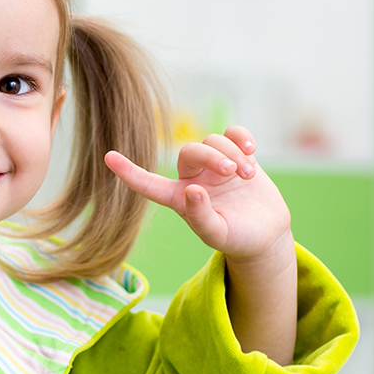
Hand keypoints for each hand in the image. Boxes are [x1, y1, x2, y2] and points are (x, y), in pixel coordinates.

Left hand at [107, 126, 296, 363]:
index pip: (149, 184)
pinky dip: (241, 137)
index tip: (108, 157)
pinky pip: (232, 134)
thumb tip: (192, 190)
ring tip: (247, 174)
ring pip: (213, 141)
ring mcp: (215, 165)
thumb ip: (201, 217)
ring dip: (232, 153)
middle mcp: (193, 178)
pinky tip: (251, 149)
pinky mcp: (237, 156)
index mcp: (179, 199)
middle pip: (190, 152)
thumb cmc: (236, 239)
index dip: (129, 172)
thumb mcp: (217, 234)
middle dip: (210, 156)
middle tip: (230, 172)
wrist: (265, 234)